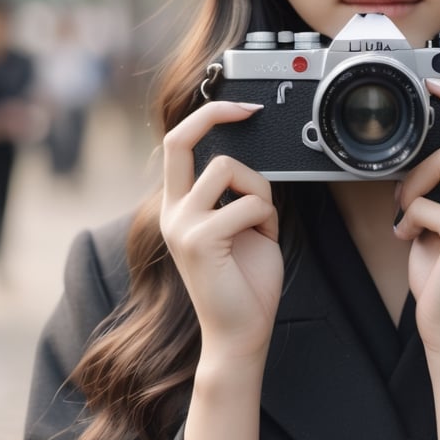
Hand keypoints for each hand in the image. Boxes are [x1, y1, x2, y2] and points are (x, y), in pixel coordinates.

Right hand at [160, 101, 283, 365]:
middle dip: (216, 114)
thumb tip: (251, 159)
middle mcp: (172, 212)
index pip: (176, 144)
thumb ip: (237, 193)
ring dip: (259, 189)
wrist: (242, 333)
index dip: (206, 116)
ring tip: (262, 221)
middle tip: (249, 109)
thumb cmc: (246, 282)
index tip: (240, 106)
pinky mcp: (199, 240)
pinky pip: (249, 203)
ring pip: (227, 168)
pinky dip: (267, 217)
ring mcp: (181, 225)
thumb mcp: (242, 225)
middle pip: (179, 139)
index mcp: (179, 207)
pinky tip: (262, 239)